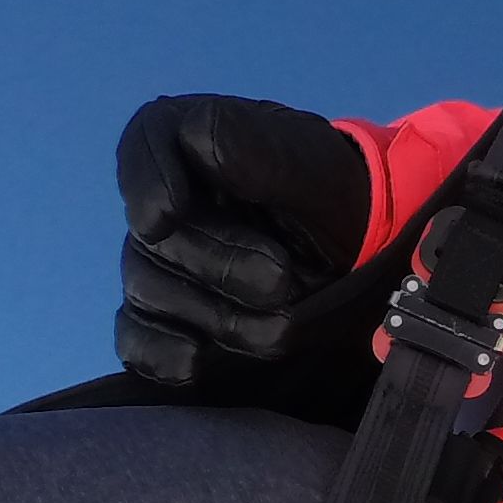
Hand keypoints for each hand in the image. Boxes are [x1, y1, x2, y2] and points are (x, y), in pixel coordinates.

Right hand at [113, 94, 373, 388]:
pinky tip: (194, 362)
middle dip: (220, 264)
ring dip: (218, 315)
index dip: (147, 180)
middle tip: (283, 281)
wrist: (365, 258)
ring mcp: (159, 260)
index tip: (168, 217)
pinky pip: (137, 337)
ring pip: (150, 289)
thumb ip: (257, 150)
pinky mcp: (164, 315)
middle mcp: (167, 199)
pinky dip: (160, 353)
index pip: (147, 142)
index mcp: (197, 140)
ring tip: (284, 325)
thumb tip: (196, 143)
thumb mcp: (314, 167)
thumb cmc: (336, 199)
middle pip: (155, 236)